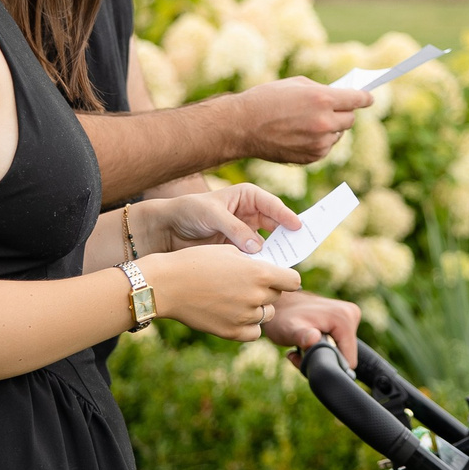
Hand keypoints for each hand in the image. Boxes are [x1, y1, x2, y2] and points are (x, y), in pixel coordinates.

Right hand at [143, 245, 301, 341]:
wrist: (167, 284)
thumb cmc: (196, 262)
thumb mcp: (229, 252)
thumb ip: (254, 262)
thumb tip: (270, 270)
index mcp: (260, 273)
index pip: (293, 281)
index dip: (285, 278)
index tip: (277, 277)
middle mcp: (256, 296)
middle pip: (277, 297)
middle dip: (266, 290)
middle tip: (244, 284)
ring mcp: (245, 316)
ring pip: (265, 314)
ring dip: (257, 307)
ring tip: (234, 297)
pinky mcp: (232, 332)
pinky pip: (254, 332)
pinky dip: (248, 325)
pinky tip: (234, 314)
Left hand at [144, 183, 300, 254]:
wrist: (167, 229)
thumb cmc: (189, 212)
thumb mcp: (211, 215)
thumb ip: (235, 229)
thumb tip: (258, 248)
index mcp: (248, 196)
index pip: (273, 205)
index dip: (287, 216)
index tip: (298, 228)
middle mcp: (251, 213)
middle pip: (277, 225)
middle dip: (287, 236)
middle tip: (301, 248)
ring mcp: (247, 233)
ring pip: (269, 243)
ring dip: (276, 253)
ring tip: (285, 264)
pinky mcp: (240, 250)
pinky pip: (256, 256)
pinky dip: (262, 263)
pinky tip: (266, 272)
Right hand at [233, 77, 372, 165]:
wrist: (243, 126)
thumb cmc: (266, 99)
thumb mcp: (297, 84)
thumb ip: (322, 90)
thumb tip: (341, 96)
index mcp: (322, 99)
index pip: (358, 100)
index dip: (365, 98)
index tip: (369, 98)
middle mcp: (324, 122)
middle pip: (350, 119)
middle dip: (344, 112)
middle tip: (332, 108)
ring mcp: (319, 142)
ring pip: (338, 135)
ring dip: (330, 128)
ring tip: (307, 122)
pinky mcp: (312, 157)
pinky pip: (326, 147)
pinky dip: (320, 141)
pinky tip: (301, 134)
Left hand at [263, 290, 361, 368]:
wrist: (279, 305)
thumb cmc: (282, 318)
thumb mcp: (288, 330)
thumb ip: (301, 336)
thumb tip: (313, 339)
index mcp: (345, 318)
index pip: (348, 360)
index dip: (326, 364)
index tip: (305, 356)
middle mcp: (352, 314)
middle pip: (346, 356)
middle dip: (324, 359)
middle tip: (301, 352)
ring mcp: (350, 316)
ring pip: (342, 352)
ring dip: (322, 355)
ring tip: (303, 346)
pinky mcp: (346, 320)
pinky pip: (340, 344)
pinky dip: (325, 347)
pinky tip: (309, 342)